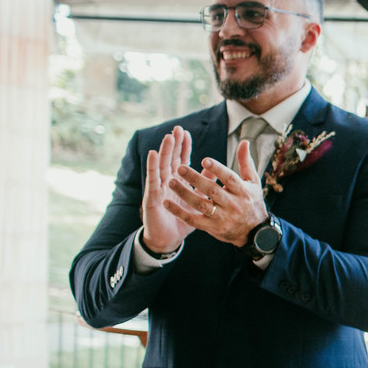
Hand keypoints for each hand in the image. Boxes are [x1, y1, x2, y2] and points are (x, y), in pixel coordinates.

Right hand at [142, 127, 195, 253]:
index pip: (181, 161)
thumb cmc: (182, 219)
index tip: (187, 133)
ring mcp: (158, 188)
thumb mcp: (197, 200)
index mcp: (178, 182)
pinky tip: (153, 154)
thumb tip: (215, 171)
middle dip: (174, 144)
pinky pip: (153, 179)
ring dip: (165, 151)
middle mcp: (167, 182)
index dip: (183, 147)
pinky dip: (153, 166)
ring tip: (169, 137)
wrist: (168, 238)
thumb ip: (204, 185)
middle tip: (177, 129)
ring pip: (162, 166)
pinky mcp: (152, 196)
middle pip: (171, 159)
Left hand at [164, 138, 268, 247]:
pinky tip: (166, 203)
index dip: (217, 169)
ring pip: (200, 204)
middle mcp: (232, 204)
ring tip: (169, 182)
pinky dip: (179, 212)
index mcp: (242, 191)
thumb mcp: (253, 182)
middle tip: (179, 167)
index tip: (204, 160)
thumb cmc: (252, 201)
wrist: (255, 232)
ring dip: (184, 193)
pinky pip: (193, 220)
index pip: (229, 178)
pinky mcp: (212, 227)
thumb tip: (244, 141)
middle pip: (212, 191)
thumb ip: (245, 162)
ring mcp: (222, 217)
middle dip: (195, 179)